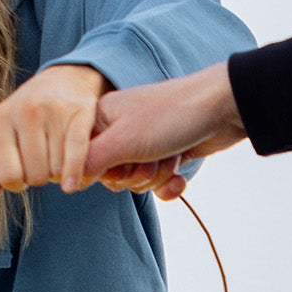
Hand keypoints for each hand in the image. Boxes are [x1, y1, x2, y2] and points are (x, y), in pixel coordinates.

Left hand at [0, 63, 111, 199]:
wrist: (63, 82)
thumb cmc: (29, 117)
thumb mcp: (5, 137)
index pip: (6, 174)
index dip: (15, 184)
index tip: (22, 177)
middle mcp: (24, 112)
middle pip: (35, 175)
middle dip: (41, 177)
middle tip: (44, 165)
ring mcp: (52, 111)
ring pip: (57, 169)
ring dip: (61, 174)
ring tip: (59, 159)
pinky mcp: (79, 113)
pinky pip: (77, 155)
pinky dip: (75, 174)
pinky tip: (73, 183)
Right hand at [84, 62, 247, 199]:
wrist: (223, 107)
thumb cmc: (170, 117)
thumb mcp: (123, 141)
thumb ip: (91, 161)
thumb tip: (67, 179)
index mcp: (100, 119)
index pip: (84, 160)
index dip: (102, 171)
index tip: (119, 163)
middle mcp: (120, 130)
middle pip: (113, 174)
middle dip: (134, 175)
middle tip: (149, 159)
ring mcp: (146, 142)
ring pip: (138, 180)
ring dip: (156, 175)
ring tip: (171, 156)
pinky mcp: (169, 153)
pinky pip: (159, 183)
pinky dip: (170, 184)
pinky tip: (180, 178)